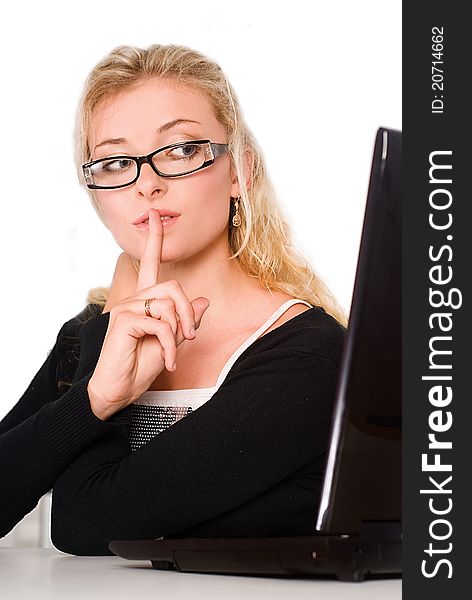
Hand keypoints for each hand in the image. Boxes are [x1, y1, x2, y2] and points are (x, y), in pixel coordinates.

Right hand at [88, 209, 209, 419]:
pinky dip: (169, 345)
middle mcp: (133, 300)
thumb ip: (184, 321)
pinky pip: (160, 323)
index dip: (154, 239)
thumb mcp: (170, 343)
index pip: (148, 263)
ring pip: (168, 304)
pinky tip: (166, 361)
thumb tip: (203, 301)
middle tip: (189, 336)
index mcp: (143, 302)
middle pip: (172, 286)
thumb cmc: (139, 367)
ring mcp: (127, 309)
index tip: (154, 216)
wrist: (117, 391)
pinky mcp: (125, 321)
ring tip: (172, 353)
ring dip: (178, 332)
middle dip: (187, 313)